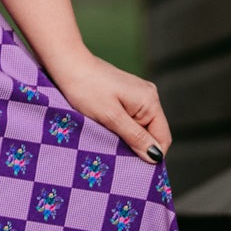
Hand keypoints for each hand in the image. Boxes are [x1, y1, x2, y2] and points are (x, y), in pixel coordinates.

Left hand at [44, 50, 170, 164]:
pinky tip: (106, 128)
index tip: (132, 166)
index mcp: (150, 101)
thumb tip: (156, 156)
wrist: (67, 63)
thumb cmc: (86, 88)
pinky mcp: (126, 94)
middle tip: (116, 155)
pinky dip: (121, 127)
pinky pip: (131, 118)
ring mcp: (138, 94)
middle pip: (152, 133)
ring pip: (140, 127)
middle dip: (137, 147)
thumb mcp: (111, 117)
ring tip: (108, 140)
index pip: (163, 138)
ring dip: (127, 137)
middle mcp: (149, 96)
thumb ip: (135, 137)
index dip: (151, 156)